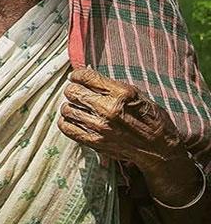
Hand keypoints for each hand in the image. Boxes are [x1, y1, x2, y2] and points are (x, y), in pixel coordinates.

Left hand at [58, 67, 186, 170]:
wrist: (159, 148)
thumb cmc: (150, 118)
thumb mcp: (136, 94)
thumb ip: (111, 85)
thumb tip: (87, 76)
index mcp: (121, 93)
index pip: (86, 77)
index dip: (77, 75)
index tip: (77, 77)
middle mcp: (108, 109)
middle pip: (73, 92)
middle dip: (72, 89)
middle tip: (76, 92)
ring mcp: (100, 127)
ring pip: (67, 109)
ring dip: (69, 106)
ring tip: (76, 107)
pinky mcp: (94, 141)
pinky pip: (67, 128)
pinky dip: (65, 122)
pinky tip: (72, 119)